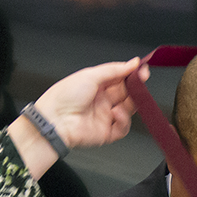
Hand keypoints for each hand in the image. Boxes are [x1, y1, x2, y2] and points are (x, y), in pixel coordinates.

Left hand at [34, 58, 148, 149]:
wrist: (55, 120)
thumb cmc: (64, 96)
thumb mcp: (91, 75)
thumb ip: (114, 70)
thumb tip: (132, 63)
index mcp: (96, 85)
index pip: (120, 78)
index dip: (132, 74)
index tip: (142, 69)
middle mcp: (101, 100)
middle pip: (126, 93)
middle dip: (136, 86)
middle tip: (142, 79)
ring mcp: (104, 117)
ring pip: (128, 109)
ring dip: (131, 102)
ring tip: (130, 97)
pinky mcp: (106, 133)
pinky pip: (123, 128)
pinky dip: (123, 120)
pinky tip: (116, 113)